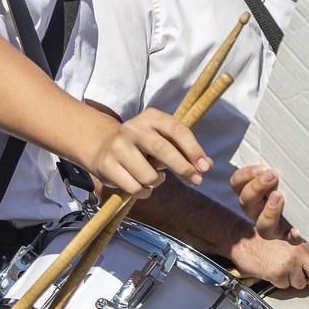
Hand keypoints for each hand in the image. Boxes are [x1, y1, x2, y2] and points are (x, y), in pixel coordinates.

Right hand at [82, 108, 210, 198]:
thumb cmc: (143, 145)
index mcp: (152, 117)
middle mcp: (133, 129)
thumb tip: (206, 165)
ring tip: (154, 177)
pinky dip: (144, 192)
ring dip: (157, 182)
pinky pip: (134, 187)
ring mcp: (117, 147)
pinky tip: (141, 184)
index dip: (193, 149)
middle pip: (163, 150)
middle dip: (183, 168)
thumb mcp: (163, 139)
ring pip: (148, 175)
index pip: (177, 130)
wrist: (102, 146)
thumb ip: (185, 150)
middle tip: (197, 180)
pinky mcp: (106, 165)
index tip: (205, 166)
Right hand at [229, 231, 308, 289]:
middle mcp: (299, 253)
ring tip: (281, 269)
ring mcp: (289, 264)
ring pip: (299, 284)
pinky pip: (284, 286)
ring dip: (291, 280)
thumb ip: (304, 251)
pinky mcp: (277, 274)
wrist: (243, 240)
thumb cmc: (264, 239)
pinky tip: (272, 271)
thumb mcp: (288, 239)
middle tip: (300, 276)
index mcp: (304, 244)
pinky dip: (278, 282)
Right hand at [231, 165, 297, 240]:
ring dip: (268, 211)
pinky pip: (288, 239)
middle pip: (245, 202)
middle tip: (273, 175)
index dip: (245, 175)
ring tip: (279, 196)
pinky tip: (297, 230)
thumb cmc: (297, 180)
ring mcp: (274, 226)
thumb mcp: (286, 168)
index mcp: (254, 192)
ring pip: (262, 225)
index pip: (237, 184)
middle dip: (256, 187)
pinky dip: (292, 234)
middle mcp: (259, 211)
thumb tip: (280, 130)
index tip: (262, 166)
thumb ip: (278, 159)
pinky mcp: (290, 236)